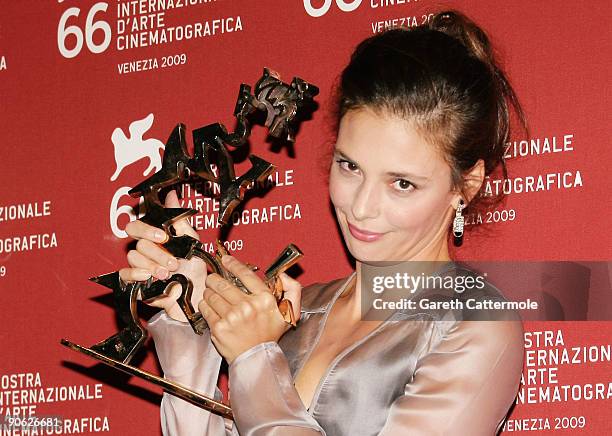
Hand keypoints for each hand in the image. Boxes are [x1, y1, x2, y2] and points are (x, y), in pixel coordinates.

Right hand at [118, 191, 206, 320]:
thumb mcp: (191, 242)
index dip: (147, 230)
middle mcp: (144, 251)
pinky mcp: (135, 283)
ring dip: (152, 265)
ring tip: (167, 274)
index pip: (137, 227)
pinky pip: (124, 274)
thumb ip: (180, 220)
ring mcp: (138, 267)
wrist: (197, 294)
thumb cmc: (194, 268)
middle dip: (158, 253)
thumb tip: (171, 195)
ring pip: (133, 258)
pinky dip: (135, 274)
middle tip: (174, 263)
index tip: (163, 237)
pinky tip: (148, 277)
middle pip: (138, 243)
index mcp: (154, 239)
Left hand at [199, 255, 301, 363]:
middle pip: (223, 283)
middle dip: (215, 279)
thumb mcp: (290, 313)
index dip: (233, 264)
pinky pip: (205, 308)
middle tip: (213, 279)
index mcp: (264, 299)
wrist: (256, 359)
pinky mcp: (219, 327)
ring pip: (212, 294)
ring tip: (211, 294)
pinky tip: (209, 306)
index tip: (226, 260)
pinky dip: (204, 304)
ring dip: (209, 291)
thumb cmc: (269, 335)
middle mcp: (248, 306)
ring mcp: (232, 317)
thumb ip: (293, 290)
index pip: (245, 274)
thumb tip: (282, 275)